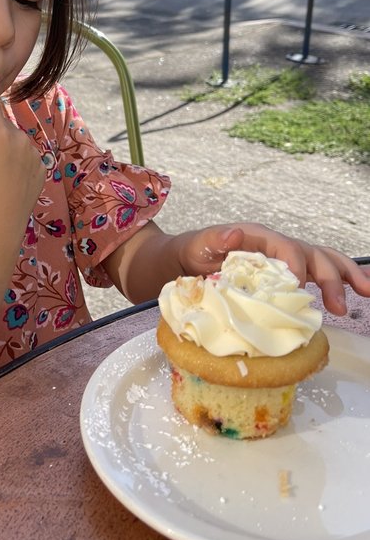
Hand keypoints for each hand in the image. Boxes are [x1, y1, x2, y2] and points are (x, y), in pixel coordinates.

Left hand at [176, 223, 369, 316]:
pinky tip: (352, 296)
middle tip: (338, 305)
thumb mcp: (198, 244)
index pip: (285, 247)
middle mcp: (277, 245)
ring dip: (346, 276)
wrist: (188, 259)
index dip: (295, 265)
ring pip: (324, 262)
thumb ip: (215, 239)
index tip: (297, 287)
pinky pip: (317, 275)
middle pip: (313, 254)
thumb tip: (235, 234)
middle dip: (331, 277)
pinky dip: (338, 283)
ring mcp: (286, 259)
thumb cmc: (194, 251)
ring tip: (367, 292)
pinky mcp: (288, 273)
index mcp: (259, 237)